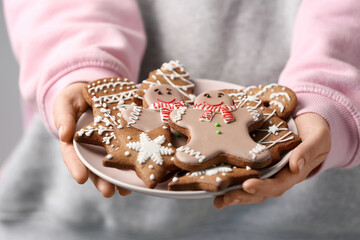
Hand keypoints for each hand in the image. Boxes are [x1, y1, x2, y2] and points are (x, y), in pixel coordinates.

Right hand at [53, 83, 130, 196]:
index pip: (73, 155)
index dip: (76, 167)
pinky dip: (133, 162)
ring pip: (112, 164)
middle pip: (94, 167)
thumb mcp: (66, 102)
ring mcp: (109, 144)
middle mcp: (91, 147)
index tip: (81, 178)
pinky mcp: (123, 138)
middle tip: (107, 192)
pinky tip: (140, 172)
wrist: (96, 87)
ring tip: (124, 191)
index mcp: (74, 140)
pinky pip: (128, 151)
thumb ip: (63, 116)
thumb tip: (64, 135)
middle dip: (101, 181)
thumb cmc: (76, 96)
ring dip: (118, 179)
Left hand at [214, 113, 330, 208]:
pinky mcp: (257, 165)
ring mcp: (267, 172)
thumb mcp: (318, 138)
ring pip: (250, 188)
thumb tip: (296, 167)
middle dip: (242, 196)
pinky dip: (231, 181)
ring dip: (233, 195)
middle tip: (224, 198)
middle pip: (260, 192)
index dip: (263, 187)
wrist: (307, 123)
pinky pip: (244, 175)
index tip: (247, 185)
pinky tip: (216, 184)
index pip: (278, 184)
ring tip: (217, 200)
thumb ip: (308, 151)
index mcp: (293, 173)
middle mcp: (278, 176)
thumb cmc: (314, 131)